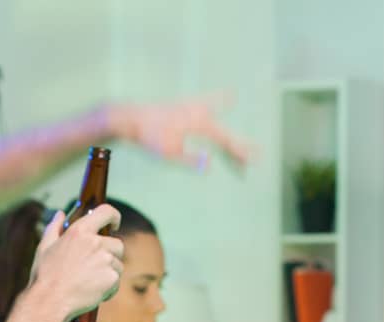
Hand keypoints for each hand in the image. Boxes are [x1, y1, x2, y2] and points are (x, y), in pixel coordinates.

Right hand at [29, 205, 123, 320]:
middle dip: (110, 255)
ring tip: (89, 281)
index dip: (114, 216)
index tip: (115, 224)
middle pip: (117, 244)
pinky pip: (117, 281)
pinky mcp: (112, 278)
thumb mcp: (45, 247)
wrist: (50, 301)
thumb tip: (61, 215)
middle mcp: (95, 243)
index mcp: (79, 231)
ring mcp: (105, 260)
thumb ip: (55, 228)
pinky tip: (93, 291)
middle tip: (92, 267)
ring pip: (118, 264)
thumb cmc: (45, 276)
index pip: (106, 212)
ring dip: (108, 273)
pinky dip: (109, 287)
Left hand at [109, 95, 250, 170]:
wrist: (130, 119)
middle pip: (223, 131)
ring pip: (213, 112)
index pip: (224, 140)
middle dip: (237, 146)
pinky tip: (219, 95)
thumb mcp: (170, 153)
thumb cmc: (149, 137)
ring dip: (224, 114)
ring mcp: (189, 107)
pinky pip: (201, 104)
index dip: (238, 152)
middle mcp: (197, 112)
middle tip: (254, 157)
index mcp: (198, 123)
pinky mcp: (181, 107)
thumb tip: (209, 163)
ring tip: (233, 98)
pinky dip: (212, 100)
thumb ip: (191, 158)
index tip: (251, 162)